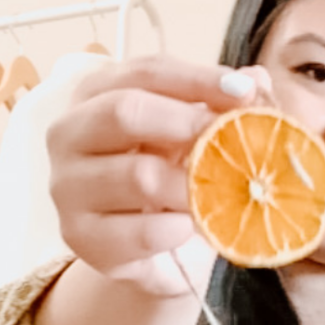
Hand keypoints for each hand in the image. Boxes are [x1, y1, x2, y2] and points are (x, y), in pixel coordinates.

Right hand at [47, 56, 269, 296]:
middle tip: (234, 139)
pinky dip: (178, 230)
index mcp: (96, 95)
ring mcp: (67, 188)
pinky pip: (140, 230)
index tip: (245, 91)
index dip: (198, 79)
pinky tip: (193, 228)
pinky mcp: (81, 238)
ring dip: (191, 186)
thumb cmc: (170, 180)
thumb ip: (220, 106)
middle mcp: (69, 134)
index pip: (145, 72)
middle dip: (188, 123)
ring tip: (222, 193)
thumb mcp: (194, 137)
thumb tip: (257, 79)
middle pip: (124, 111)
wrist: (151, 252)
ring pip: (138, 175)